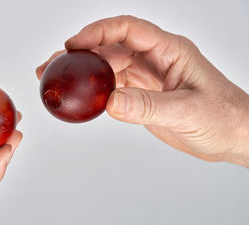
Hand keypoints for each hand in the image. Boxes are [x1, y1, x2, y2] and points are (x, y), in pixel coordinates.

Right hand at [36, 15, 248, 167]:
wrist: (234, 137)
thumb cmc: (224, 117)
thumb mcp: (188, 111)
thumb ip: (148, 107)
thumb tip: (111, 103)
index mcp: (170, 51)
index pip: (128, 30)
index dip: (98, 32)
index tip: (73, 44)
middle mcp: (155, 59)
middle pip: (109, 47)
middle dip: (79, 53)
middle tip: (52, 65)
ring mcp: (147, 77)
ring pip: (107, 67)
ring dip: (82, 72)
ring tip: (55, 79)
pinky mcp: (142, 96)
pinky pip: (112, 88)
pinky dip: (93, 92)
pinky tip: (79, 98)